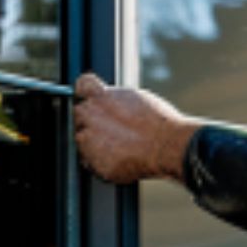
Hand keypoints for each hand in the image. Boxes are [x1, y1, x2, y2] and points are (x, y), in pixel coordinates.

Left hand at [72, 73, 198, 184]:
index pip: (82, 85)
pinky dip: (99, 161)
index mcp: (101, 96)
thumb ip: (115, 99)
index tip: (92, 98)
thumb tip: (111, 102)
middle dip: (89, 119)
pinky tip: (118, 157)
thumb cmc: (158, 122)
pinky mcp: (93, 162)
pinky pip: (89, 161)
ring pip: (81, 139)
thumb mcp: (136, 98)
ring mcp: (88, 140)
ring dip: (93, 142)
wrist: (167, 146)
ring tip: (117, 146)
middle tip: (109, 128)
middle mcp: (90, 115)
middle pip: (78, 113)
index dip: (86, 92)